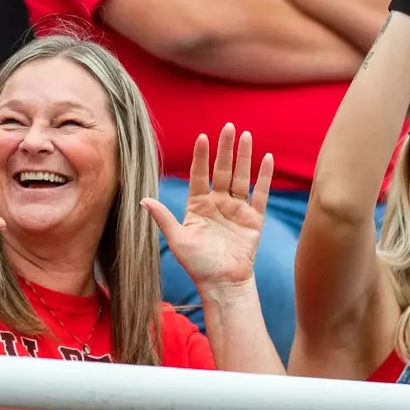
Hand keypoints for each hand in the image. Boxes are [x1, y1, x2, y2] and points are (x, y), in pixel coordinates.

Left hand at [142, 124, 271, 295]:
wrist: (222, 283)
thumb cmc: (197, 264)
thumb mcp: (177, 239)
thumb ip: (163, 218)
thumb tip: (143, 199)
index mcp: (198, 206)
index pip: (199, 175)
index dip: (201, 157)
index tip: (202, 137)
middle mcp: (218, 203)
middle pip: (223, 171)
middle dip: (225, 149)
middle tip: (228, 126)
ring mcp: (237, 209)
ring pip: (242, 177)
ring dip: (244, 157)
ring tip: (246, 136)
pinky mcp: (254, 219)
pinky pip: (260, 194)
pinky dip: (264, 177)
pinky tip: (267, 158)